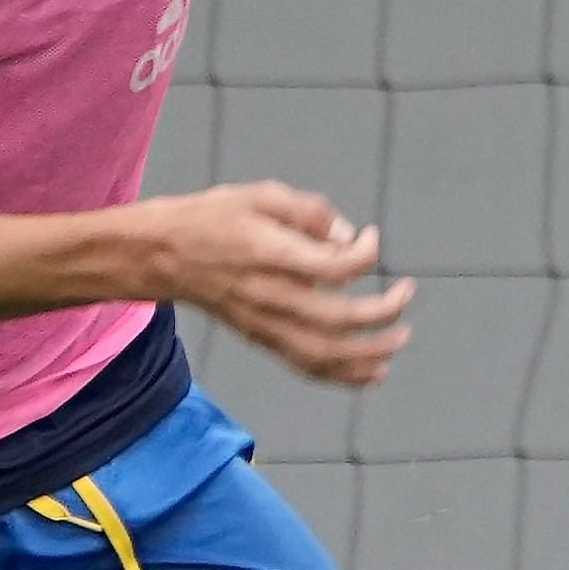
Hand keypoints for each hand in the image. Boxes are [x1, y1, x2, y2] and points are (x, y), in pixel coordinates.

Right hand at [145, 181, 412, 386]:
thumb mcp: (260, 195)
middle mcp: (269, 297)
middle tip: (405, 293)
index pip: (333, 268)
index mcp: (270, 255)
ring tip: (400, 339)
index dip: (365, 254)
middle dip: (382, 311)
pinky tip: (373, 372)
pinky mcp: (260, 339)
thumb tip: (348, 235)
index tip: (371, 237)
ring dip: (370, 353)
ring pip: (324, 354)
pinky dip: (344, 375)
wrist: (163, 255)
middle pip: (337, 319)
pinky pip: (306, 366)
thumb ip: (309, 212)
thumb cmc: (213, 219)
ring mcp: (264, 325)